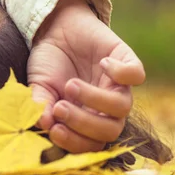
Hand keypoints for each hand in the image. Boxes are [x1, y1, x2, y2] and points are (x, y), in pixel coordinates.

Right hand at [28, 0, 144, 152]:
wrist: (55, 29)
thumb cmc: (47, 64)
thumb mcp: (38, 86)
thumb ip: (40, 105)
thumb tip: (43, 124)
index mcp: (86, 119)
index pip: (90, 144)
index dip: (75, 142)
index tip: (54, 129)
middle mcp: (106, 108)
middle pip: (110, 131)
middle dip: (84, 123)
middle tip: (60, 107)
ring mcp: (118, 85)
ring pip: (122, 107)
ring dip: (95, 99)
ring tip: (70, 85)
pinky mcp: (126, 61)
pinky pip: (136, 75)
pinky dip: (120, 72)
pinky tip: (101, 63)